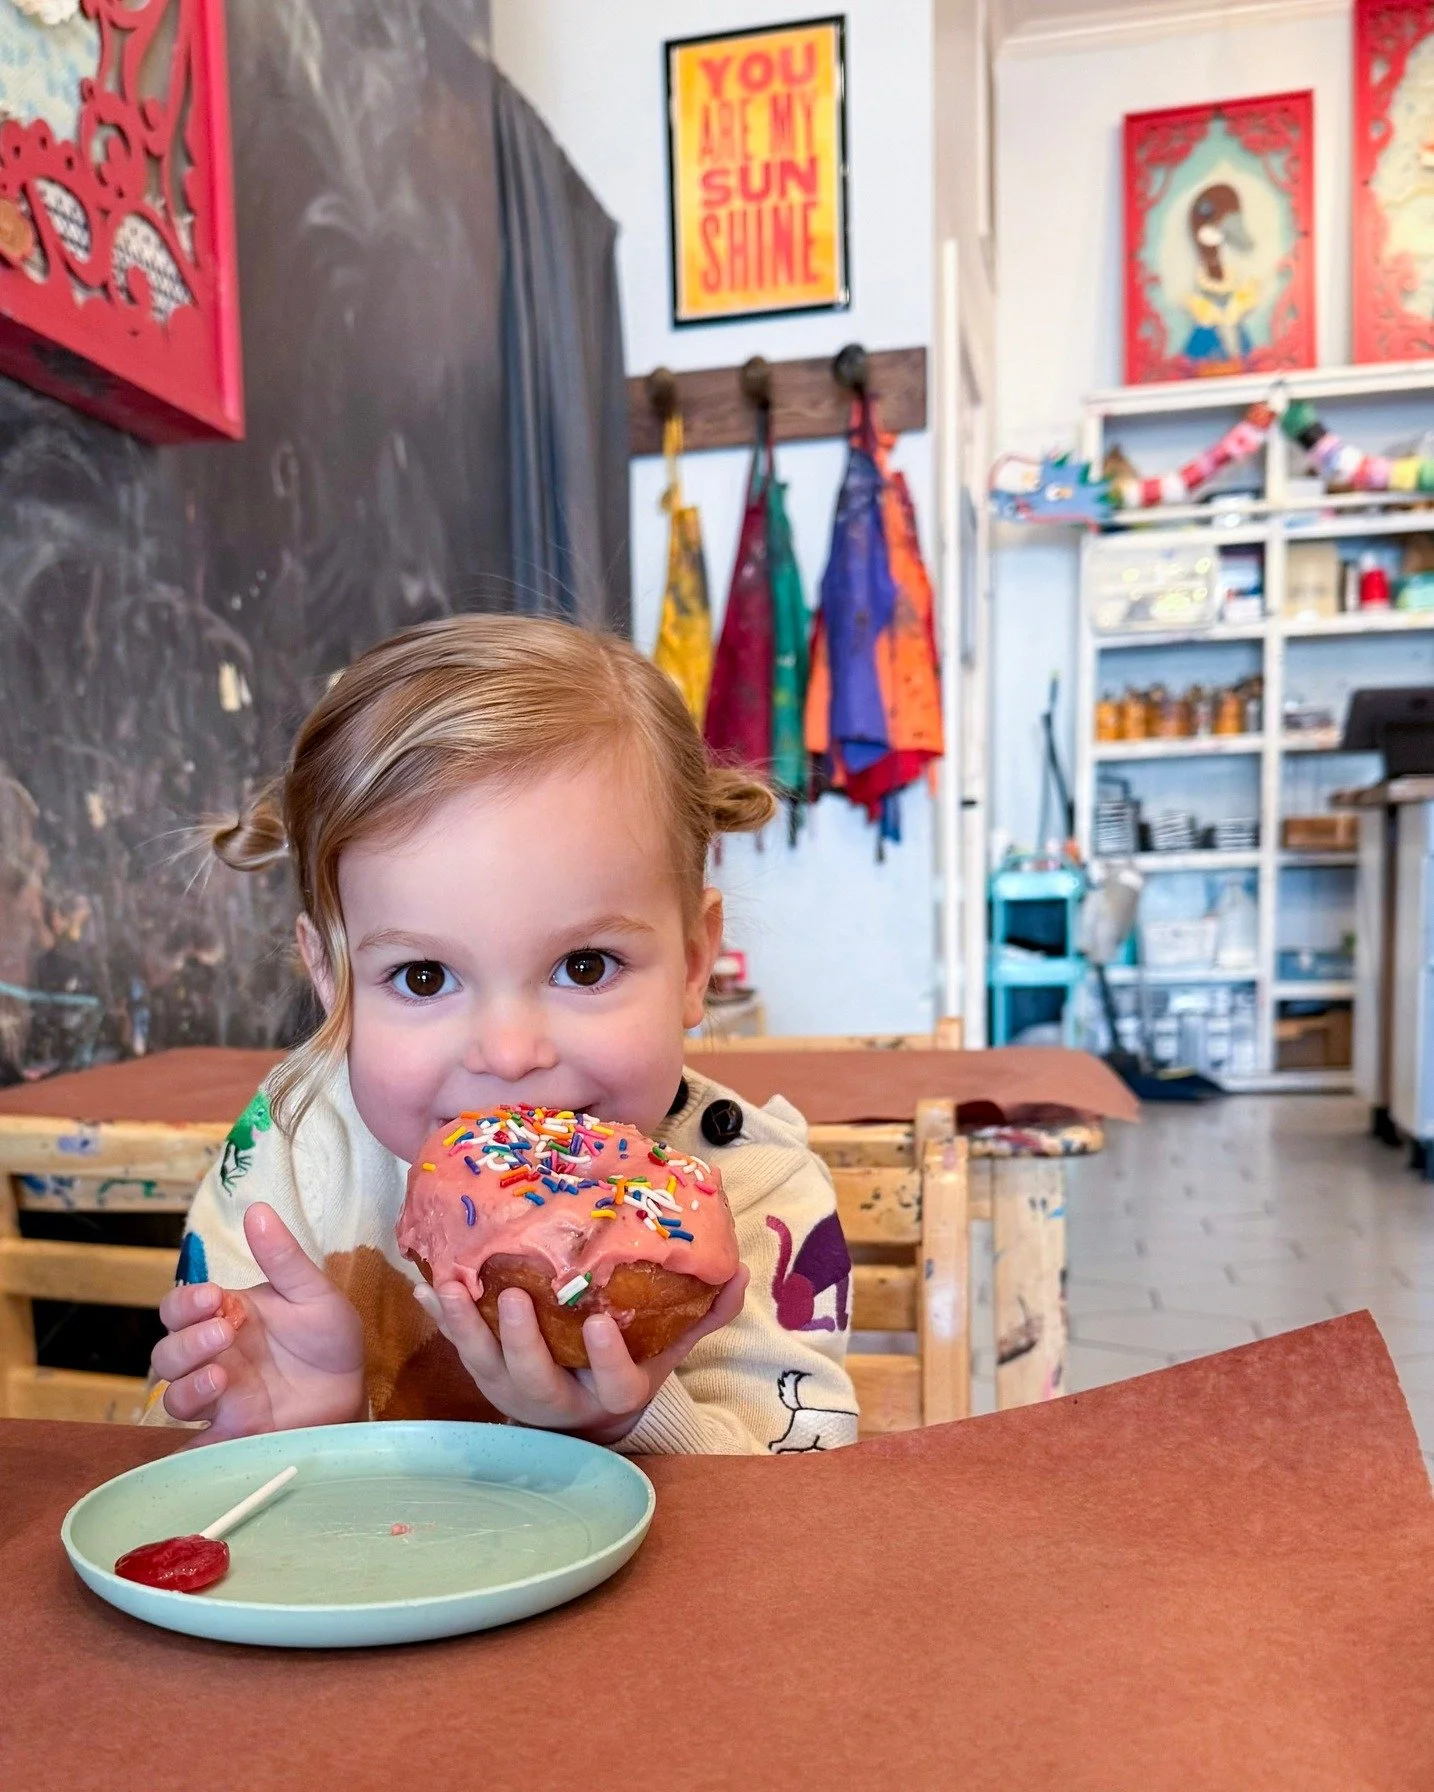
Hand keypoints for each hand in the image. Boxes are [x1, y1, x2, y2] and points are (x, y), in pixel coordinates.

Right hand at [152, 1204, 365, 1439]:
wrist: (354, 1388)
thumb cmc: (329, 1337)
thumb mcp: (313, 1293)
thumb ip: (283, 1258)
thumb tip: (257, 1209)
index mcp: (226, 1317)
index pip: (180, 1308)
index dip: (185, 1304)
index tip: (213, 1297)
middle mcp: (213, 1357)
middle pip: (168, 1353)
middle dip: (186, 1343)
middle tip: (223, 1332)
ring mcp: (220, 1397)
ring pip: (176, 1396)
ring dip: (188, 1386)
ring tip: (223, 1375)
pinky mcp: (234, 1433)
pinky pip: (196, 1446)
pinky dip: (192, 1445)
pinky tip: (208, 1434)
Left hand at [415, 1267, 749, 1444]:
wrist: (585, 1415)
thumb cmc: (631, 1367)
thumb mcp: (670, 1347)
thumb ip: (703, 1312)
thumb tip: (737, 1270)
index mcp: (611, 1393)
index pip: (615, 1383)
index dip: (606, 1358)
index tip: (598, 1323)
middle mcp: (559, 1400)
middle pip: (535, 1381)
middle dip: (521, 1341)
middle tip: (514, 1297)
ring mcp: (515, 1391)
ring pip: (486, 1367)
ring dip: (465, 1327)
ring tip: (450, 1286)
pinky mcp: (487, 1376)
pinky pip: (459, 1350)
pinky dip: (442, 1320)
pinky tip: (423, 1286)